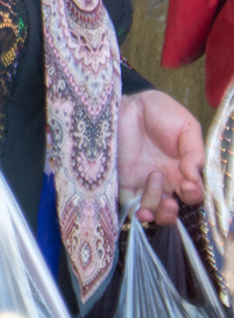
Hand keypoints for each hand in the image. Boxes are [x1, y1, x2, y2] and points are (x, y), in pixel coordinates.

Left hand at [117, 88, 204, 225]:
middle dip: (170, 214)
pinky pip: (128, 203)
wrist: (132, 103)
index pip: (191, 195)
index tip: (188, 185)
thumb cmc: (163, 113)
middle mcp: (164, 181)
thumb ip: (194, 152)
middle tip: (170, 203)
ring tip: (153, 178)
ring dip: (154, 209)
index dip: (192, 195)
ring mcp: (142, 182)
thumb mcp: (187, 128)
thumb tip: (194, 176)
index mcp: (183, 171)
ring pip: (150, 211)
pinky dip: (134, 212)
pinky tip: (139, 210)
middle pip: (169, 211)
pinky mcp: (123, 180)